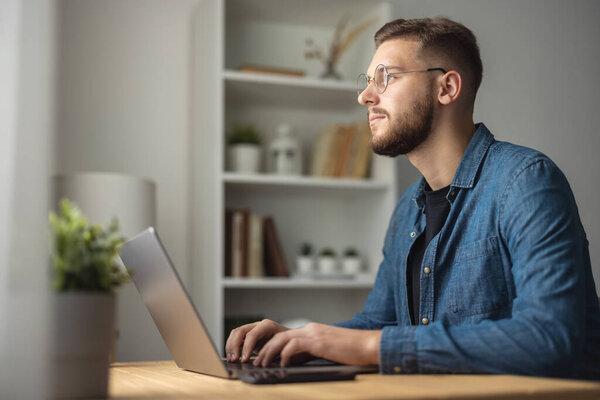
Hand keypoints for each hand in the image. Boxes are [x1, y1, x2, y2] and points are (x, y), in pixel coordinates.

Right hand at [225, 319, 288, 362]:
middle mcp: (258, 325)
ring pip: (235, 333)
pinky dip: (231, 346)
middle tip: (234, 360)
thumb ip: (272, 352)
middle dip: (234, 346)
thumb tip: (260, 363)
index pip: (252, 334)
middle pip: (240, 331)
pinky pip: (236, 337)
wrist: (291, 339)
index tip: (244, 360)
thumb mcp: (284, 347)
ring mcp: (252, 329)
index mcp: (267, 326)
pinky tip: (232, 357)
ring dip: (230, 346)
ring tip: (232, 359)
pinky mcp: (248, 335)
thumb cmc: (288, 344)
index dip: (246, 347)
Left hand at [253, 322, 380, 367]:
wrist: (369, 345)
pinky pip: (294, 345)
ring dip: (269, 353)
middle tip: (256, 362)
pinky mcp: (319, 341)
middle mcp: (310, 329)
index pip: (284, 337)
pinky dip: (285, 355)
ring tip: (262, 365)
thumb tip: (292, 362)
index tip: (261, 359)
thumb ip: (310, 354)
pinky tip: (283, 365)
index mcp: (311, 331)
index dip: (270, 347)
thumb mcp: (325, 352)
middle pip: (278, 336)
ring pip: (282, 339)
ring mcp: (314, 333)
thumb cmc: (351, 351)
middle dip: (264, 350)